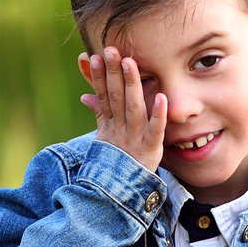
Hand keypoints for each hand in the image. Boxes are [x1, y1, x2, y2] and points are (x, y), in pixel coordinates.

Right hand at [77, 46, 166, 171]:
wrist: (117, 196)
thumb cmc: (116, 163)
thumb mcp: (104, 137)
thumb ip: (99, 113)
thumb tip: (86, 95)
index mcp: (109, 126)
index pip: (103, 97)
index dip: (98, 77)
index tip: (93, 56)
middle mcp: (120, 130)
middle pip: (115, 98)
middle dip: (112, 74)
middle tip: (110, 50)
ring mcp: (134, 139)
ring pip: (132, 108)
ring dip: (130, 85)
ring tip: (129, 62)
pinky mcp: (150, 150)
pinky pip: (155, 131)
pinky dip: (157, 115)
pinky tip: (161, 97)